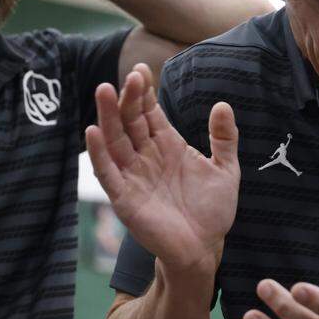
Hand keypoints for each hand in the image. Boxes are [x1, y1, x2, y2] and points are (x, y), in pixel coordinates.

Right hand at [85, 63, 239, 271]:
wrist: (205, 248)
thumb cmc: (212, 211)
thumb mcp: (226, 170)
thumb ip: (224, 138)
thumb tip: (222, 104)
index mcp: (167, 146)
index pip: (150, 113)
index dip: (145, 92)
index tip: (142, 70)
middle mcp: (146, 157)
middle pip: (131, 121)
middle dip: (129, 98)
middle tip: (130, 77)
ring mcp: (133, 176)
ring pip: (115, 140)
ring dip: (108, 117)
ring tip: (103, 91)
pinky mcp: (124, 198)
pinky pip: (108, 172)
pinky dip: (98, 153)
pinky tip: (93, 132)